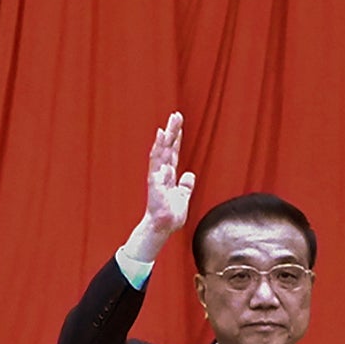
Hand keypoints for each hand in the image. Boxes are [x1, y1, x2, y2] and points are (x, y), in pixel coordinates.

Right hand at [118, 112, 195, 275]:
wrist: (162, 228)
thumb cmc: (171, 214)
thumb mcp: (183, 197)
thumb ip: (185, 185)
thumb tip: (189, 175)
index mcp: (169, 174)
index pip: (173, 151)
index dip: (176, 137)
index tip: (178, 122)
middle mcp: (162, 173)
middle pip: (167, 148)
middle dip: (171, 132)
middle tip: (176, 115)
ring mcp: (157, 178)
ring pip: (160, 155)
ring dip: (163, 141)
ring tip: (166, 127)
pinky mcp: (155, 186)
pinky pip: (158, 169)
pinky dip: (160, 156)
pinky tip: (162, 143)